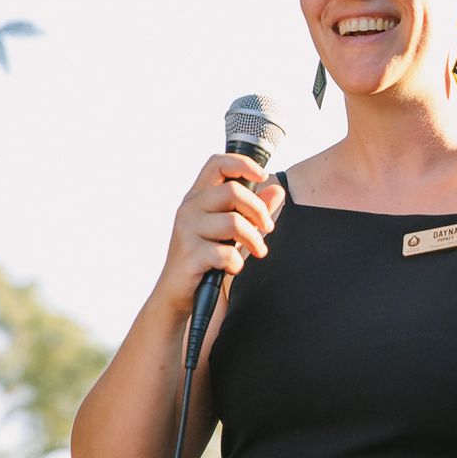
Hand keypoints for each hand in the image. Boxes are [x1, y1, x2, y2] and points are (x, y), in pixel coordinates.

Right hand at [152, 154, 287, 316]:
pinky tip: (233, 268)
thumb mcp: (233, 231)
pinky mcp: (189, 255)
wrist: (178, 293)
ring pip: (234, 222)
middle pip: (233, 190)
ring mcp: (186, 231)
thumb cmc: (208, 258)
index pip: (217, 163)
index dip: (242, 163)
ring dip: (254, 239)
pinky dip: (237, 263)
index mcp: (198, 197)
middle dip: (259, 210)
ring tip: (257, 251)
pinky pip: (226, 253)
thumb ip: (254, 209)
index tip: (264, 176)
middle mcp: (189, 208)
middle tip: (268, 228)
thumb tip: (277, 190)